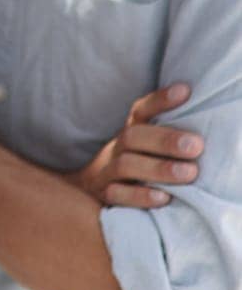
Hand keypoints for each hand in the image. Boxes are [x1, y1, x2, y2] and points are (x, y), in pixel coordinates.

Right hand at [66, 83, 201, 208]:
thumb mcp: (142, 150)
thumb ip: (165, 138)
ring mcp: (106, 173)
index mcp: (129, 135)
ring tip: (188, 173)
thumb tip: (201, 127)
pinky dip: (139, 196)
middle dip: (165, 140)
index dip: (160, 101)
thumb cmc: (131, 170)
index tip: (184, 92)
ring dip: (159, 168)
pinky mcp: (103, 197)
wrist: (86, 194)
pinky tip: (163, 197)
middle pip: (132, 137)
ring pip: (125, 165)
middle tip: (196, 146)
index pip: (140, 111)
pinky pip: (117, 195)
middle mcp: (115, 150)